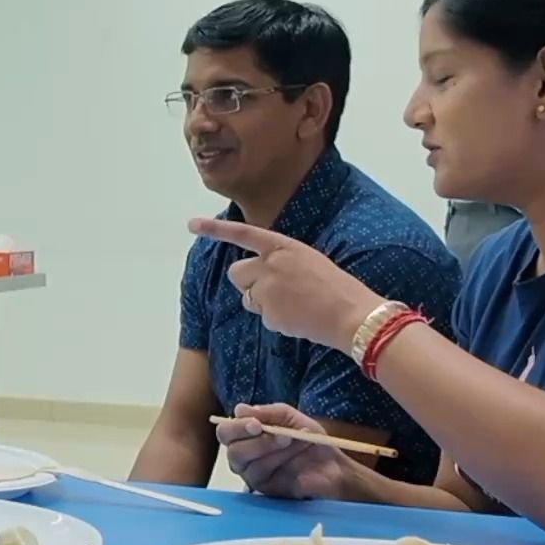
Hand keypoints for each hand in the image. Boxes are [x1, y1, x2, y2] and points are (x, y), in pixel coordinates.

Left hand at [188, 218, 383, 350]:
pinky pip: (263, 317)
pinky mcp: (269, 314)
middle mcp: (271, 265)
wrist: (353, 314)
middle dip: (246, 282)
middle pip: (236, 273)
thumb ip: (282, 262)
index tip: (191, 225)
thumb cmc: (338, 288)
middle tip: (269, 289)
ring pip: (247, 298)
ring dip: (261, 302)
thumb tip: (264, 274)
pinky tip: (298, 318)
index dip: (216, 230)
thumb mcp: (310, 261)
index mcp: (284, 247)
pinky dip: (276, 320)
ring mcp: (268, 290)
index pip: (244, 234)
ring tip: (292, 305)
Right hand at [216, 403, 351, 499]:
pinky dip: (281, 459)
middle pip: (232, 450)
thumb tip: (240, 409)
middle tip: (281, 435)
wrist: (335, 466)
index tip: (256, 424)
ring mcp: (253, 474)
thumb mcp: (291, 418)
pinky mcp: (265, 489)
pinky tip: (296, 452)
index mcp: (246, 436)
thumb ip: (268, 412)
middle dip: (257, 441)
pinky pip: (263, 474)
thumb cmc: (311, 440)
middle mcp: (244, 456)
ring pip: (249, 462)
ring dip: (273, 448)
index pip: (226, 432)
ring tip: (295, 439)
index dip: (236, 427)